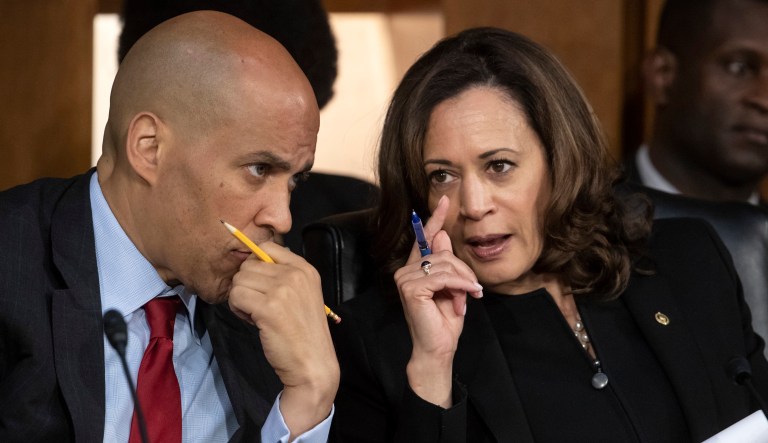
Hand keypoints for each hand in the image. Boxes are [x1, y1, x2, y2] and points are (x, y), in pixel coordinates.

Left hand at [228, 243, 338, 437]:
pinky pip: (235, 297)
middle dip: (247, 286)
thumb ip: (282, 276)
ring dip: (241, 299)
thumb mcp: (301, 295)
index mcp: (305, 268)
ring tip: (257, 315)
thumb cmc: (303, 333)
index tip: (261, 287)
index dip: (256, 267)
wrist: (313, 365)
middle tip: (259, 306)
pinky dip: (238, 310)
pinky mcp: (268, 307)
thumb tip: (251, 262)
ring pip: (239, 281)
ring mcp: (282, 289)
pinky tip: (254, 322)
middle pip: (248, 265)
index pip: (267, 247)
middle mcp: (295, 274)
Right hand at [396, 196, 482, 406]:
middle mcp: (405, 270)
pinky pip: (443, 276)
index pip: (425, 238)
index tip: (445, 200)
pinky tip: (468, 295)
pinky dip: (460, 284)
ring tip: (466, 299)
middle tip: (471, 291)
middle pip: (443, 252)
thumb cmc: (445, 321)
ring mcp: (405, 279)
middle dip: (463, 271)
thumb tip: (443, 235)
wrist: (439, 347)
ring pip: (444, 264)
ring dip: (462, 281)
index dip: (435, 219)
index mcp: (415, 268)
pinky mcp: (410, 288)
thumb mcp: (453, 287)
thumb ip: (447, 263)